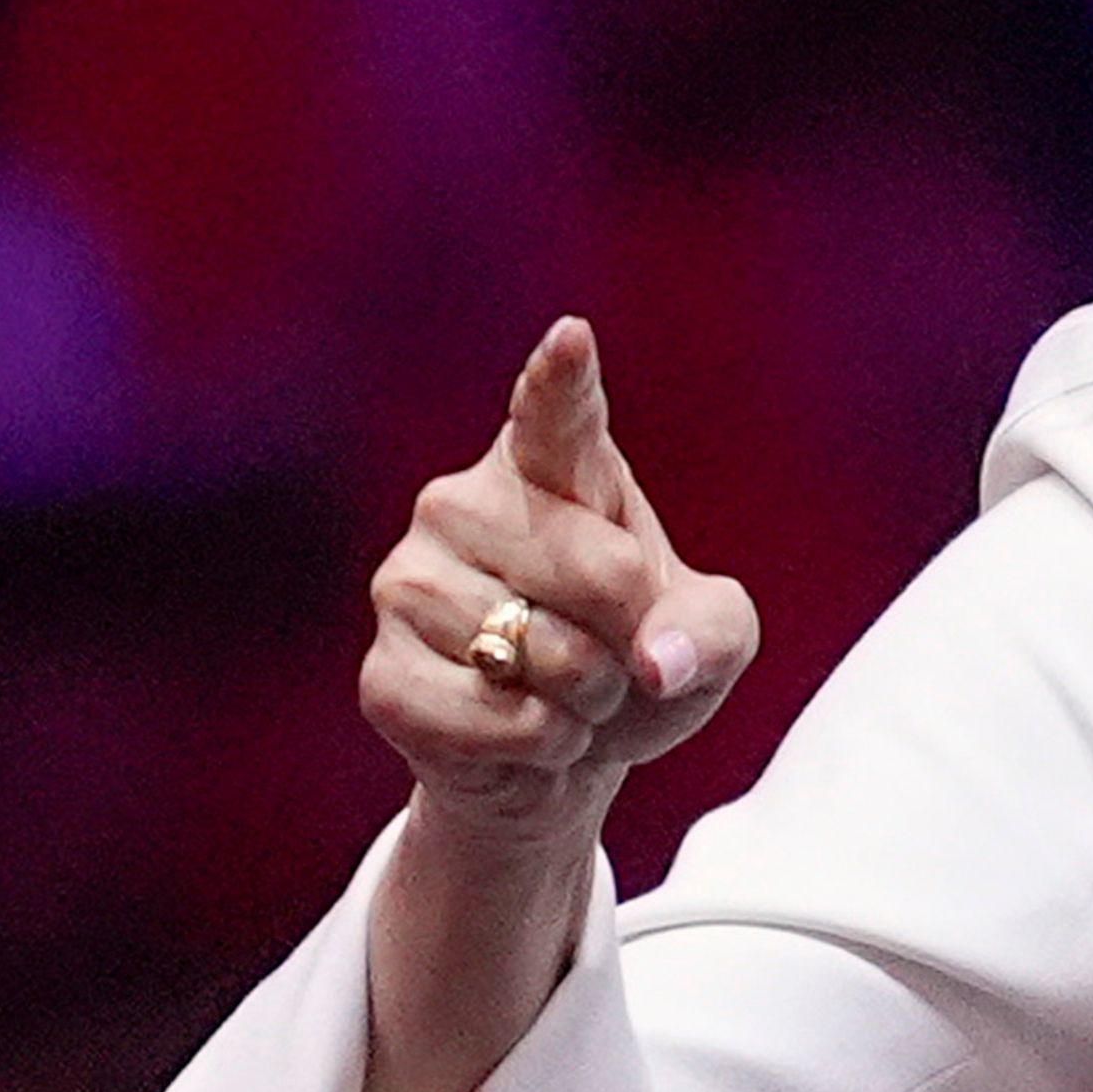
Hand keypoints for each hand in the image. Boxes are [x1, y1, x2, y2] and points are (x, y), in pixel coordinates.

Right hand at [361, 317, 758, 846]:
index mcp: (553, 467)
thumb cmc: (637, 661)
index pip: (556, 412)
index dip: (561, 378)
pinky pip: (495, 719)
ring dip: (587, 701)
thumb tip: (659, 663)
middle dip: (633, 636)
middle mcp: (462, 505)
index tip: (571, 337)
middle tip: (612, 653)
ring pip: (542, 654)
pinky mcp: (381, 676)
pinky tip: (523, 733)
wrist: (564, 754)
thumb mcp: (710, 639)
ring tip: (564, 691)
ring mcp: (407, 585)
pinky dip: (540, 746)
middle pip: (597, 570)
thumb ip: (711, 633)